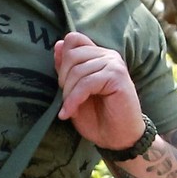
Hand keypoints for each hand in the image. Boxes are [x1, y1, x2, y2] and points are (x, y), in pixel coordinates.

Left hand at [53, 32, 143, 151]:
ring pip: (77, 71)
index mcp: (97, 55)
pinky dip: (74, 99)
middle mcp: (107, 55)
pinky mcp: (117, 77)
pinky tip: (69, 112)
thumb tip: (58, 45)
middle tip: (66, 99)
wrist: (116, 138)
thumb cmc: (96, 116)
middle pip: (72, 55)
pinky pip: (86, 83)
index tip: (63, 82)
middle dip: (63, 79)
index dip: (63, 59)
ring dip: (68, 93)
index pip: (74, 39)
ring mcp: (114, 64)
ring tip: (69, 108)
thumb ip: (66, 68)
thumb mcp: (73, 90)